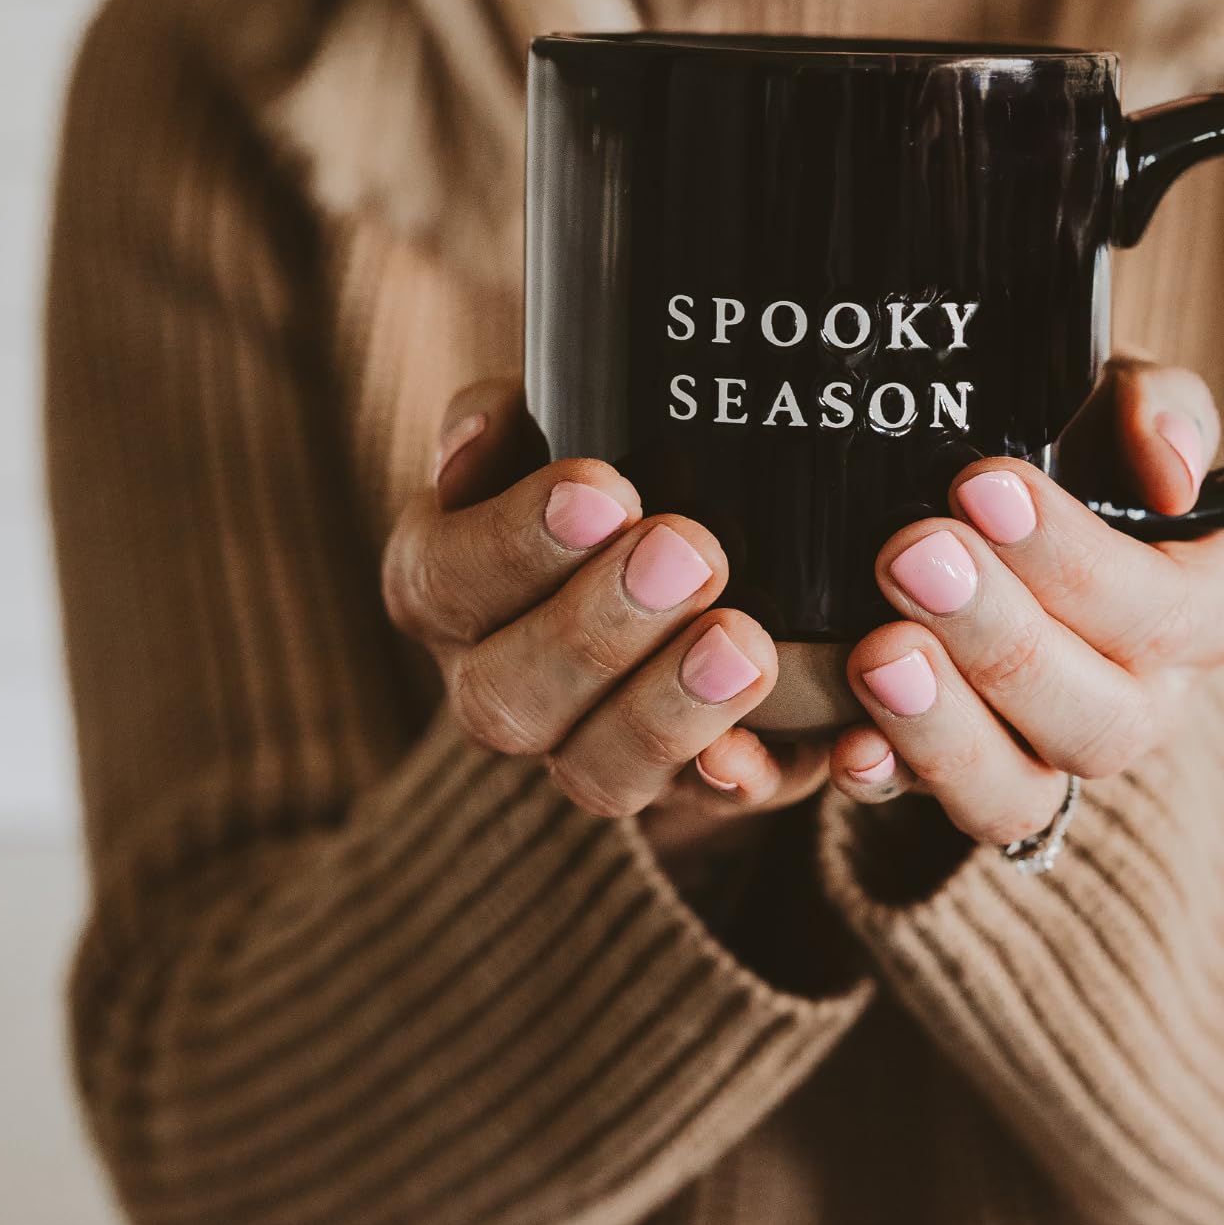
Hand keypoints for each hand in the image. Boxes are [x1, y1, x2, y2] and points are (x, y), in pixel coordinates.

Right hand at [383, 381, 828, 836]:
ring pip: (595, 774)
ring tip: (745, 643)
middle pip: (506, 698)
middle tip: (691, 553)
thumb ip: (507, 417)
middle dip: (596, 628)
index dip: (513, 544)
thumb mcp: (553, 418)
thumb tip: (471, 445)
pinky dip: (740, 781)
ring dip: (667, 712)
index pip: (441, 580)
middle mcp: (495, 686)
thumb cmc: (606, 464)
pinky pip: (704, 807)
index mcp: (446, 588)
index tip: (605, 488)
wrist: (690, 543)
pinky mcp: (682, 787)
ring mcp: (582, 751)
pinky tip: (781, 748)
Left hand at [826, 360, 1223, 846]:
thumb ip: (1159, 410)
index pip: (1164, 611)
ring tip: (879, 652)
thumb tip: (1172, 472)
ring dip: (947, 729)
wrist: (974, 503)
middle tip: (913, 557)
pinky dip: (893, 783)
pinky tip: (850, 746)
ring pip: (1026, 793)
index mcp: (1208, 611)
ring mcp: (1057, 759)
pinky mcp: (974, 786)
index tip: (983, 488)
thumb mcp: (1115, 401)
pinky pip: (944, 817)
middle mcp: (1147, 703)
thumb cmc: (1068, 445)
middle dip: (1001, 638)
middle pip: (1103, 719)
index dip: (1074, 559)